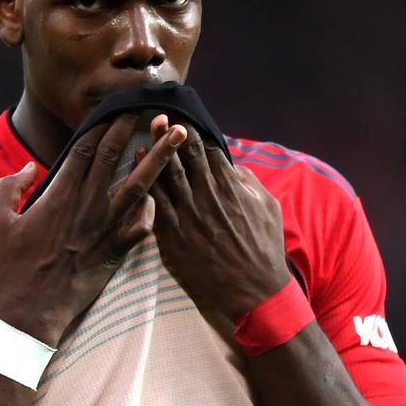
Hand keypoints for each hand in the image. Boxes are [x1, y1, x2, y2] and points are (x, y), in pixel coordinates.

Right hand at [0, 114, 187, 345]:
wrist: (32, 308)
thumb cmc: (13, 265)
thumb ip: (9, 187)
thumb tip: (29, 167)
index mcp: (59, 193)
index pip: (85, 148)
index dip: (103, 124)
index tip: (117, 107)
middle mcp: (87, 204)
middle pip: (115, 156)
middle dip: (134, 127)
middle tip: (154, 106)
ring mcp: (105, 227)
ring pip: (140, 185)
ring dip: (160, 157)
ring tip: (179, 136)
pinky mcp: (117, 251)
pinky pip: (144, 227)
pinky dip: (155, 211)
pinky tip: (165, 196)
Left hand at [146, 115, 291, 330]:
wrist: (253, 293)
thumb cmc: (264, 251)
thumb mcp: (268, 209)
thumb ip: (250, 183)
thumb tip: (234, 165)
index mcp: (231, 186)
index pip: (209, 149)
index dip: (194, 131)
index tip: (183, 117)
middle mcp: (207, 195)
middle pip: (184, 155)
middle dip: (171, 132)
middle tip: (159, 113)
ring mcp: (188, 215)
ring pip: (167, 173)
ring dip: (155, 148)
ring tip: (146, 127)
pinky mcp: (173, 236)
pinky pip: (154, 202)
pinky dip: (145, 180)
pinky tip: (136, 164)